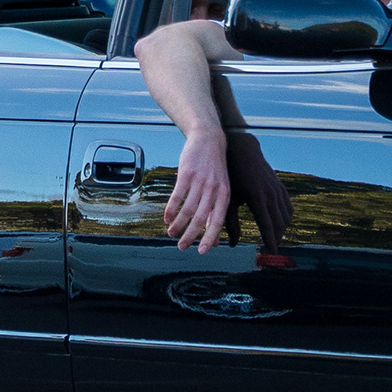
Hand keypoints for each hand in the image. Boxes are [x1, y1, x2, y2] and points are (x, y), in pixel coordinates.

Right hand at [165, 129, 233, 251]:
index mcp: (225, 195)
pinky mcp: (186, 173)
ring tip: (171, 233)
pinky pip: (177, 196)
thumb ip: (216, 212)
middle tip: (181, 247)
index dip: (209, 238)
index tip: (200, 252)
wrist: (209, 140)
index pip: (218, 221)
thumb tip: (214, 240)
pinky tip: (167, 218)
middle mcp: (214, 189)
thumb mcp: (222, 190)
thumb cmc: (215, 169)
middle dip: (190, 235)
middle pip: (200, 218)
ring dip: (178, 224)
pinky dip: (171, 209)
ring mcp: (200, 181)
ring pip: (187, 209)